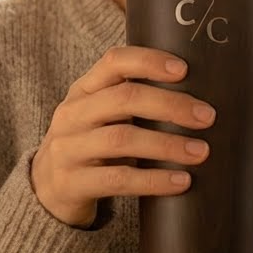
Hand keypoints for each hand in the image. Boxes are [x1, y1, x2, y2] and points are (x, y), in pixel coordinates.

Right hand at [31, 46, 216, 227]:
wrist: (46, 191)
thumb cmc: (91, 146)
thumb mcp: (102, 117)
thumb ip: (135, 103)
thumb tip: (201, 98)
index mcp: (84, 90)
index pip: (114, 62)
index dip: (149, 61)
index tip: (184, 69)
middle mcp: (72, 114)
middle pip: (124, 99)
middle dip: (170, 105)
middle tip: (207, 116)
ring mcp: (68, 149)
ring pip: (121, 140)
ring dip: (167, 145)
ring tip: (201, 152)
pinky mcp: (70, 183)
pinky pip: (117, 179)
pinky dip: (153, 180)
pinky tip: (180, 182)